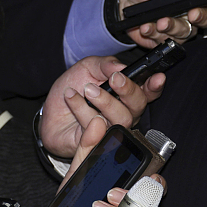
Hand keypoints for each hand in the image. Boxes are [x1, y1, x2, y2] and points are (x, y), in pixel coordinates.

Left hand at [41, 55, 162, 159]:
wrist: (49, 112)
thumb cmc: (73, 89)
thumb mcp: (87, 67)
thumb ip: (105, 65)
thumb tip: (121, 67)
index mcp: (127, 94)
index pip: (148, 92)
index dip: (155, 86)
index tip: (157, 77)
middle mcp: (124, 113)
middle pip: (138, 106)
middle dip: (128, 90)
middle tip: (114, 79)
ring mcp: (111, 129)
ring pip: (121, 119)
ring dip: (104, 101)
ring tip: (87, 89)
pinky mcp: (96, 142)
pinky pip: (96, 128)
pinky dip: (81, 109)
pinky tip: (71, 98)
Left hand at [120, 0, 206, 47]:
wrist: (126, 1)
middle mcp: (190, 12)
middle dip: (201, 17)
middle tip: (191, 13)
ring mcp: (179, 27)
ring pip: (186, 33)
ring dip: (173, 27)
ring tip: (159, 21)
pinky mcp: (165, 39)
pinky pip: (165, 41)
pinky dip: (154, 34)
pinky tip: (145, 27)